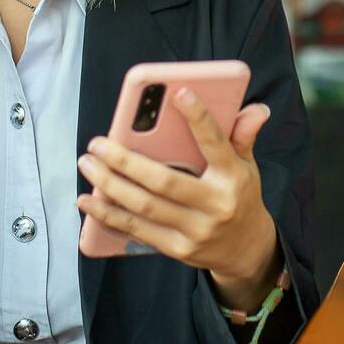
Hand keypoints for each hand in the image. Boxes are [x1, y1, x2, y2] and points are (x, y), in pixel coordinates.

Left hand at [77, 89, 281, 308]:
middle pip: (163, 181)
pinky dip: (109, 215)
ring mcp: (195, 231)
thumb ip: (243, 136)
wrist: (246, 250)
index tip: (179, 93)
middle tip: (97, 143)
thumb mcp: (248, 166)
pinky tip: (87, 200)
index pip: (215, 143)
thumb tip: (256, 109)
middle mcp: (215, 205)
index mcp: (232, 177)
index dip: (198, 118)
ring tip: (87, 164)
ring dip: (109, 185)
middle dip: (125, 161)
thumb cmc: (239, 197)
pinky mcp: (178, 250)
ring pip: (144, 206)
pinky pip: (138, 230)